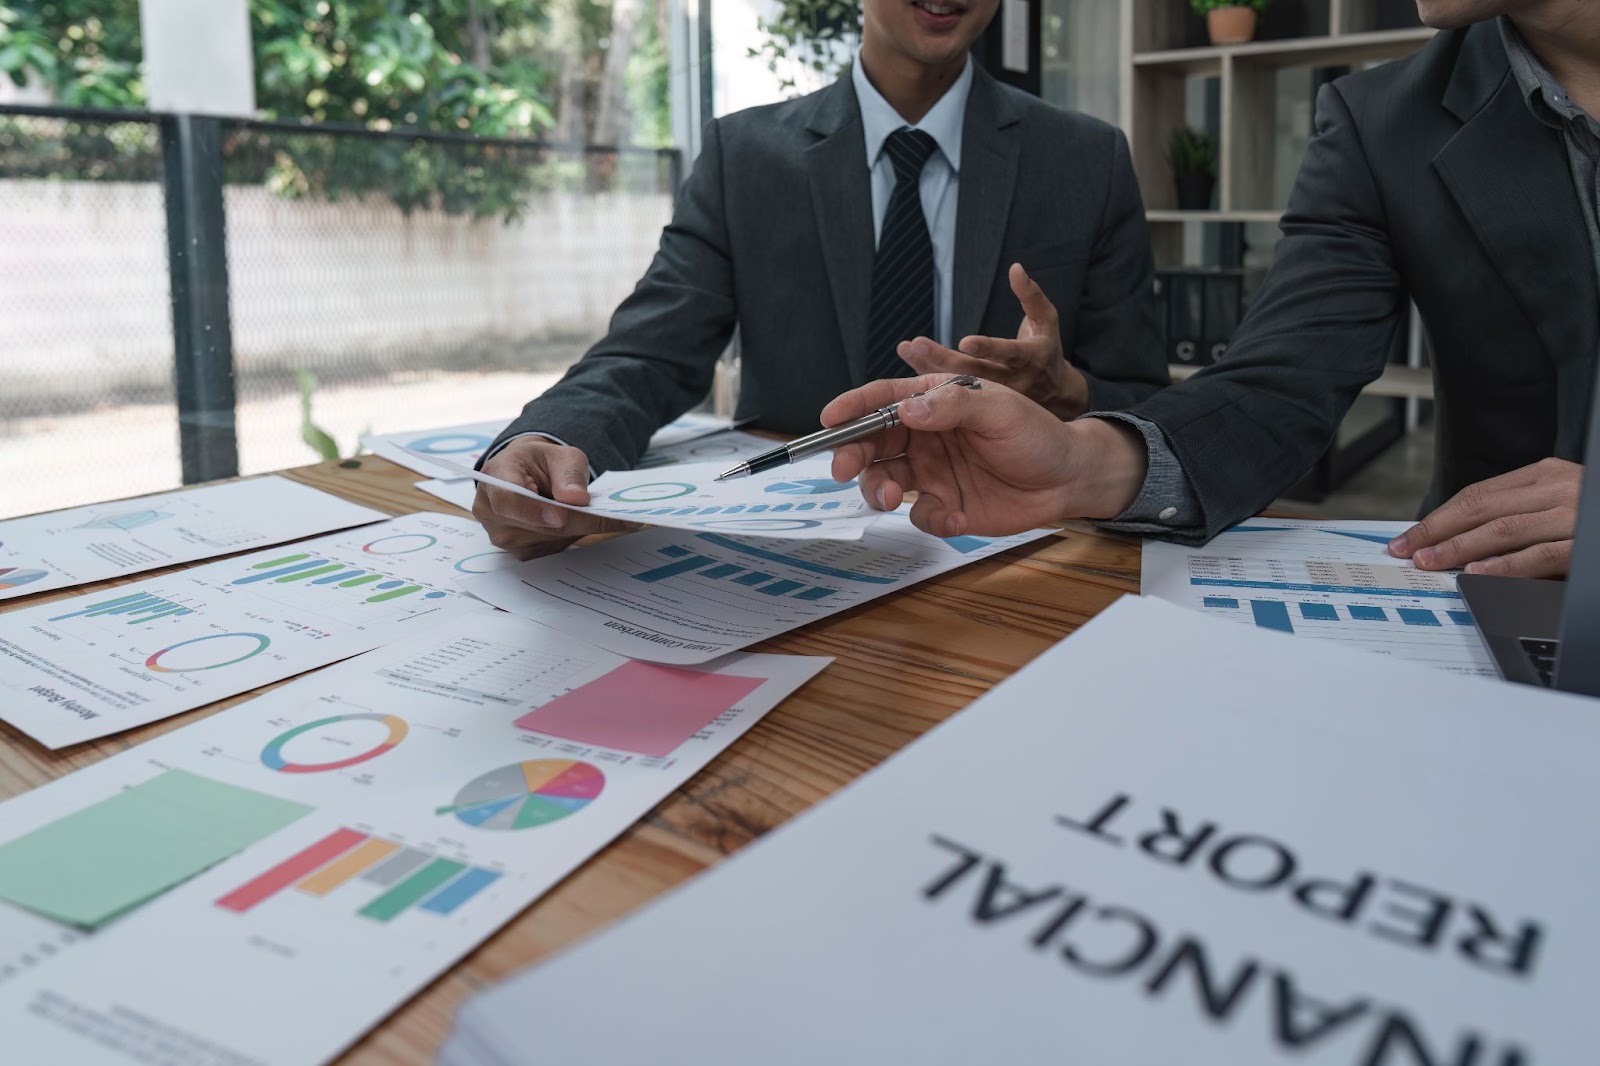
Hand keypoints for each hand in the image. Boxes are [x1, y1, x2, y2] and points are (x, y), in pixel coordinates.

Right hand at [473, 438, 637, 558]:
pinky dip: (570, 537)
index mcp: (494, 478)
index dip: (534, 512)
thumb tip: (576, 499)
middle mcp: (490, 512)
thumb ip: (568, 473)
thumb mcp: (560, 455)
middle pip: (535, 526)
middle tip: (617, 519)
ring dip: (576, 529)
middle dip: (576, 521)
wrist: (526, 475)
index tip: (561, 516)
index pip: (508, 500)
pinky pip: (551, 549)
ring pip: (548, 540)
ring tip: (594, 512)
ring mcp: (502, 536)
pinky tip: (579, 522)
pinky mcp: (519, 551)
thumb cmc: (539, 462)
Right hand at [821, 374, 1146, 537]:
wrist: (1067, 479)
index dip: (852, 407)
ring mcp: (932, 472)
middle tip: (845, 469)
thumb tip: (906, 409)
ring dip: (878, 490)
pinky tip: (959, 516)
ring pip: (884, 481)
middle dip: (853, 455)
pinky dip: (932, 518)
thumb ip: (953, 406)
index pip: (883, 399)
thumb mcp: (999, 409)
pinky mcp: (944, 505)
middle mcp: (924, 436)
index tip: (829, 418)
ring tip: (893, 499)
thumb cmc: (1037, 433)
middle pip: (872, 444)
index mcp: (934, 401)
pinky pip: (920, 515)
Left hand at [897, 263, 1089, 418]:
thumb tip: (1015, 269)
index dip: (988, 348)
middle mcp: (1010, 381)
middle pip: (975, 372)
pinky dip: (929, 381)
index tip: (965, 342)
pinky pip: (950, 395)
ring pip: (958, 386)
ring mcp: (993, 398)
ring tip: (908, 350)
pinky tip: (909, 364)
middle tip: (918, 345)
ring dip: (929, 369)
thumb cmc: (1045, 350)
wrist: (1055, 396)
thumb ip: (1031, 295)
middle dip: (944, 360)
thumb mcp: (1046, 321)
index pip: (1008, 354)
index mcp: (1028, 359)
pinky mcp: (978, 407)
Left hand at [1389, 458, 1581, 577]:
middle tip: (1409, 552)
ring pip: (1504, 530)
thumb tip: (1456, 539)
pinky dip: (1506, 565)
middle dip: (1439, 532)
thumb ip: (1516, 514)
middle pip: (1483, 509)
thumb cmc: (1590, 514)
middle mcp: (1558, 487)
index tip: (1408, 537)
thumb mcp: (1555, 502)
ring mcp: (1573, 514)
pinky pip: (1540, 555)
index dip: (1438, 517)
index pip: (1477, 494)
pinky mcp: (1586, 542)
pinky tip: (1479, 572)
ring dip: (1461, 548)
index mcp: (1544, 473)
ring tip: (1432, 563)